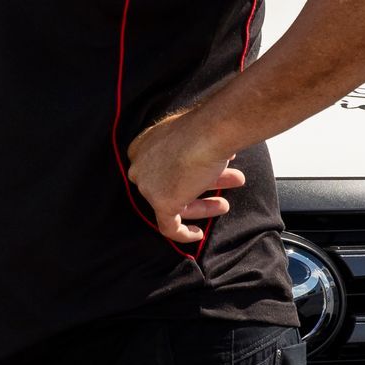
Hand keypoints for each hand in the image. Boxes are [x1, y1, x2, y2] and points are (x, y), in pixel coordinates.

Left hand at [125, 109, 244, 244]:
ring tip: (224, 204)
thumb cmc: (204, 130)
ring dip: (203, 204)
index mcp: (142, 148)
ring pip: (175, 202)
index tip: (208, 176)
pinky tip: (199, 233)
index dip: (187, 172)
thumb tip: (207, 157)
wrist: (209, 134)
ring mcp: (147, 186)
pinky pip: (168, 226)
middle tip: (225, 184)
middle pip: (170, 183)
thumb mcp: (190, 136)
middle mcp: (139, 167)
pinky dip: (183, 233)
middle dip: (201, 185)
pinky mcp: (160, 203)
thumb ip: (189, 149)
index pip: (161, 168)